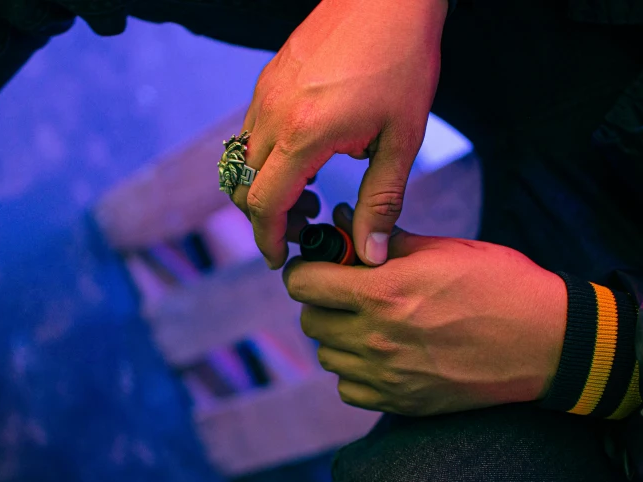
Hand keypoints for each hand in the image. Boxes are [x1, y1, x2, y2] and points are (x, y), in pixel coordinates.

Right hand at [231, 0, 447, 268]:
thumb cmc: (401, 62)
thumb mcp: (401, 139)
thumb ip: (381, 202)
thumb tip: (370, 254)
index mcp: (303, 135)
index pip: (263, 205)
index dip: (268, 239)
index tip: (279, 258)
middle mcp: (272, 115)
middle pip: (242, 187)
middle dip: (267, 218)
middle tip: (307, 225)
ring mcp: (264, 95)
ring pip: (240, 161)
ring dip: (263, 188)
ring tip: (309, 192)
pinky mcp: (267, 81)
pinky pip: (249, 133)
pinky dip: (264, 159)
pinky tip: (303, 157)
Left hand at [282, 204, 567, 415]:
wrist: (548, 341)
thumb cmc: (501, 285)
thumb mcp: (442, 249)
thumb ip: (386, 240)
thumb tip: (343, 220)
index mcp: (382, 293)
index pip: (303, 284)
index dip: (305, 270)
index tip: (318, 266)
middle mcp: (376, 338)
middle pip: (310, 320)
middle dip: (321, 301)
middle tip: (347, 291)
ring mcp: (387, 375)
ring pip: (327, 356)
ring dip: (338, 336)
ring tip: (368, 322)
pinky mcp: (402, 402)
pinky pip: (348, 389)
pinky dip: (355, 372)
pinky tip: (381, 355)